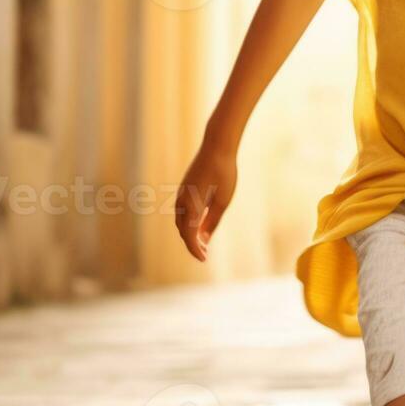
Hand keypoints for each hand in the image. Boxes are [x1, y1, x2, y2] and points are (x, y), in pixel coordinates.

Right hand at [174, 146, 237, 261]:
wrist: (217, 146)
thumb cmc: (224, 173)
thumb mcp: (222, 201)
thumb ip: (212, 221)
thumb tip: (205, 240)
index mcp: (191, 205)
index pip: (189, 235)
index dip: (195, 249)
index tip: (204, 259)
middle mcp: (182, 200)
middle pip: (182, 229)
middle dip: (192, 243)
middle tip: (205, 254)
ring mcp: (181, 193)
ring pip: (181, 220)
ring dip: (189, 232)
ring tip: (203, 241)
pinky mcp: (184, 187)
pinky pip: (183, 210)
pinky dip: (189, 220)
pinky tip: (200, 222)